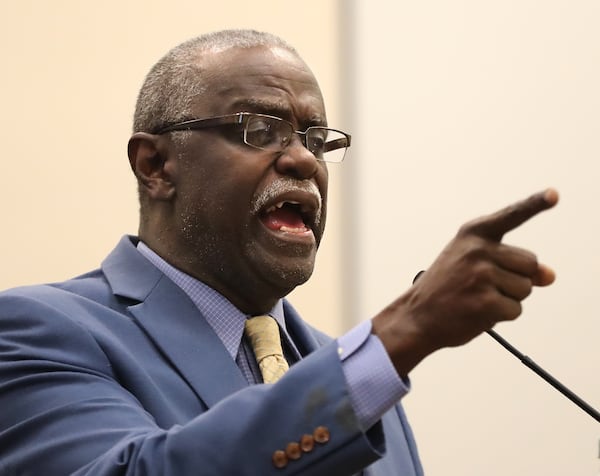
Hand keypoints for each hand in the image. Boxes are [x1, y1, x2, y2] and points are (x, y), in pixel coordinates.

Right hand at [371, 188, 558, 376]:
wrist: (416, 316)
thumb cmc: (447, 288)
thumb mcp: (474, 265)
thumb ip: (513, 264)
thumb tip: (550, 275)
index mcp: (473, 234)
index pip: (511, 216)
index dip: (535, 204)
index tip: (553, 194)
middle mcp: (478, 249)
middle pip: (530, 263)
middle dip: (516, 278)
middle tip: (483, 285)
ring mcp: (481, 275)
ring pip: (526, 288)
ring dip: (509, 298)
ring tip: (477, 297)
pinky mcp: (486, 302)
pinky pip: (516, 310)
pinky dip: (501, 316)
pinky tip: (477, 312)